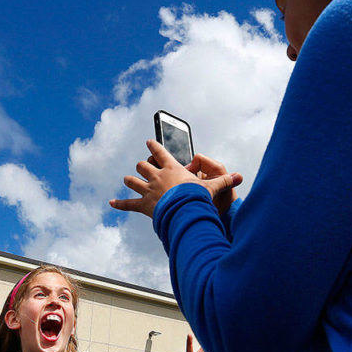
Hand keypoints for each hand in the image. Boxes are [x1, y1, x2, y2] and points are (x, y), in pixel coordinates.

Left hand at [109, 140, 241, 217]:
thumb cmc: (196, 197)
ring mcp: (148, 190)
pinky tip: (112, 203)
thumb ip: (224, 181)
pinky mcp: (143, 204)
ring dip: (130, 181)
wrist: (184, 210)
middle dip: (142, 166)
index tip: (148, 142)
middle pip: (143, 166)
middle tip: (141, 166)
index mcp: (171, 168)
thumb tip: (240, 177)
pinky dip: (120, 204)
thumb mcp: (211, 187)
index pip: (160, 152)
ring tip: (127, 180)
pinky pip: (128, 204)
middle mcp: (156, 176)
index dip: (154, 146)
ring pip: (133, 181)